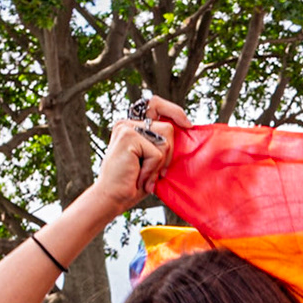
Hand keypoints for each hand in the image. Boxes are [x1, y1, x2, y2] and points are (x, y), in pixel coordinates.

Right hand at [92, 96, 189, 211]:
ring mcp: (126, 127)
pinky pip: (157, 154)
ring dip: (159, 164)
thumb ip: (162, 143)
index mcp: (132, 126)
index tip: (187, 125)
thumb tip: (186, 129)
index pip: (156, 105)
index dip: (174, 111)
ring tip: (143, 174)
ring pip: (165, 140)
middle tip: (154, 172)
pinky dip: (152, 169)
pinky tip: (138, 175)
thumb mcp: (152, 160)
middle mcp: (127, 123)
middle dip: (167, 154)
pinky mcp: (128, 136)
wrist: (114, 197)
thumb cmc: (134, 182)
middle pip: (168, 127)